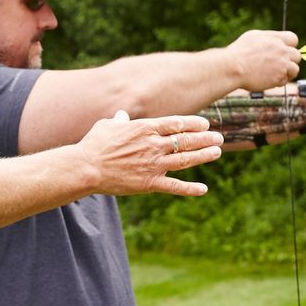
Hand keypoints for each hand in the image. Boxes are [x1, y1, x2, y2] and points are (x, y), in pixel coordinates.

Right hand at [79, 111, 223, 196]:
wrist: (87, 167)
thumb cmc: (94, 145)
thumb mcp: (107, 126)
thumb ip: (119, 121)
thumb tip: (122, 116)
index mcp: (145, 129)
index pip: (177, 123)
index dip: (194, 123)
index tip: (205, 124)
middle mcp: (154, 145)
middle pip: (186, 140)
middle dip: (205, 138)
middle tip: (219, 138)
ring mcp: (154, 165)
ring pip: (185, 159)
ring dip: (204, 155)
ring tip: (217, 152)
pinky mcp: (150, 183)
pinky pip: (174, 187)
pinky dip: (190, 189)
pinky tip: (203, 189)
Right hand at [227, 29, 301, 91]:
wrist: (233, 67)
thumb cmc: (239, 52)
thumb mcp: (253, 36)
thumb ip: (268, 38)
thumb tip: (276, 41)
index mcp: (275, 38)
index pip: (294, 39)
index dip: (290, 46)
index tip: (284, 51)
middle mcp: (281, 50)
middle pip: (297, 55)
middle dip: (290, 60)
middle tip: (280, 64)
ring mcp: (282, 65)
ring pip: (295, 69)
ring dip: (287, 72)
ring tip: (276, 74)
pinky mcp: (279, 78)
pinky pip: (286, 80)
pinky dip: (279, 81)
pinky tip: (269, 80)